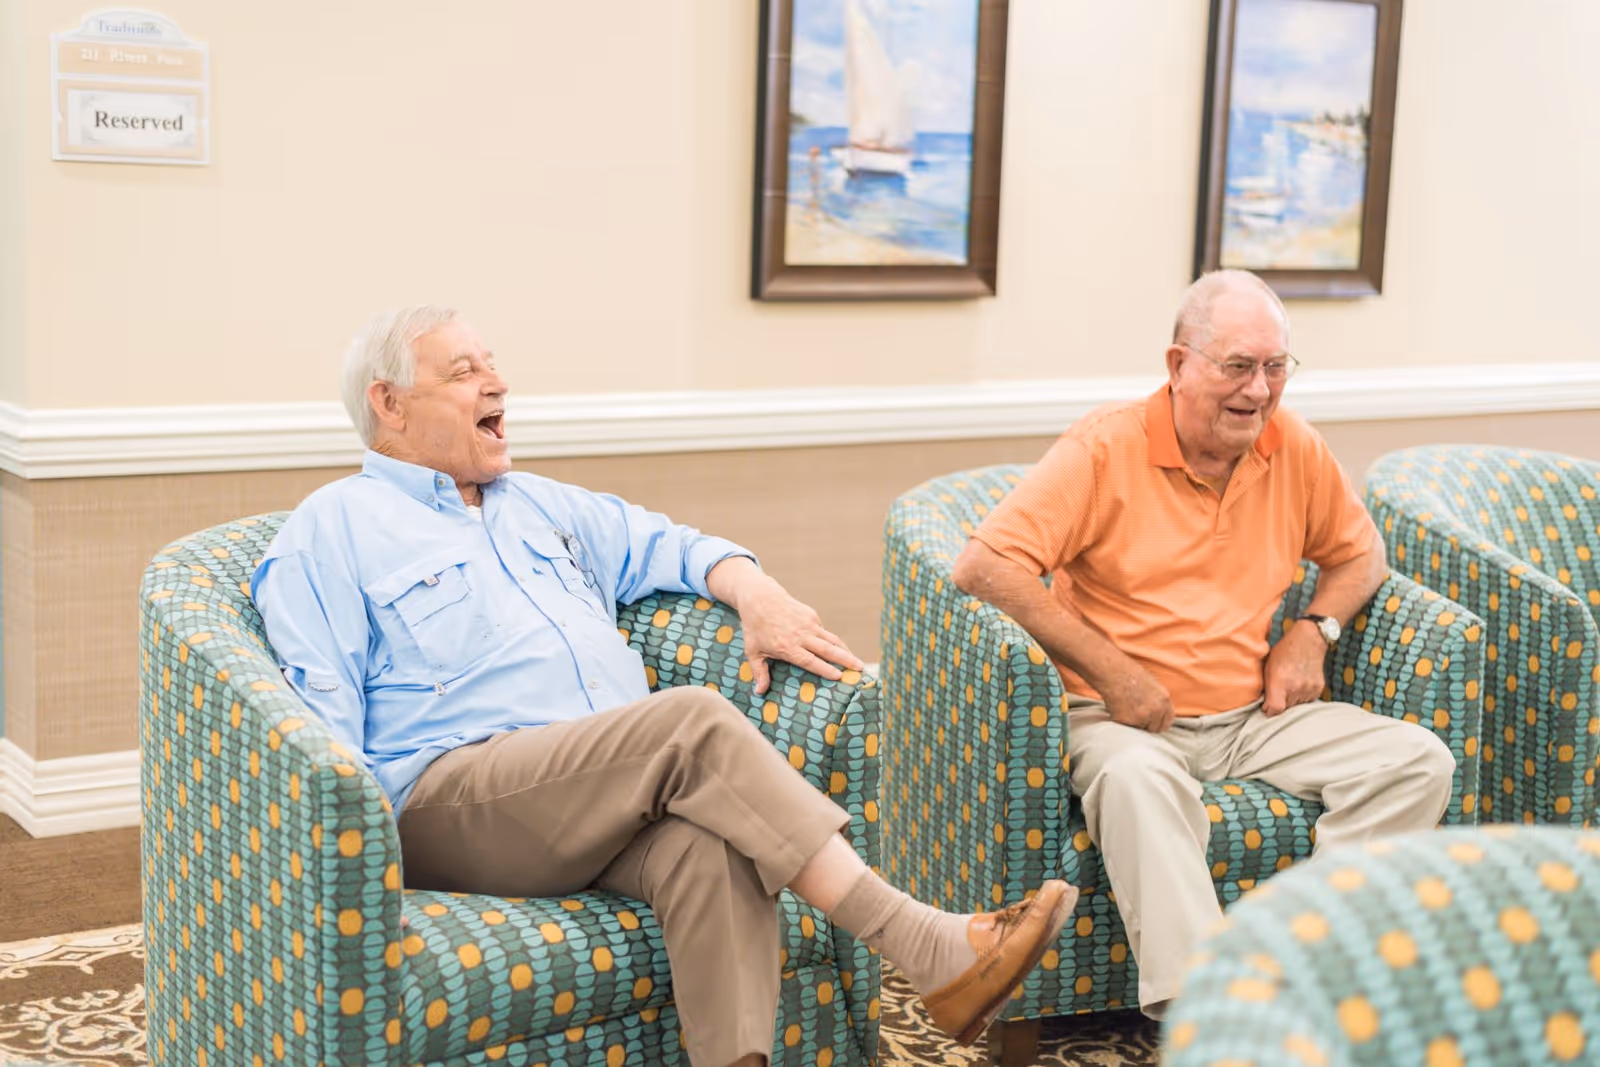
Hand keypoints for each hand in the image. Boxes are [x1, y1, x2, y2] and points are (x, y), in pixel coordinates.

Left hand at [738, 578, 863, 694]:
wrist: (759, 597)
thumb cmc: (754, 627)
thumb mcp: (753, 651)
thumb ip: (759, 672)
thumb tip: (759, 693)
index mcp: (787, 646)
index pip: (810, 660)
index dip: (825, 668)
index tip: (838, 676)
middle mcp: (801, 635)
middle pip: (828, 650)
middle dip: (845, 660)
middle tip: (860, 669)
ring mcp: (808, 624)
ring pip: (831, 640)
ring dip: (846, 651)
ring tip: (858, 662)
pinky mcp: (811, 615)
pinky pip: (824, 631)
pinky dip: (833, 642)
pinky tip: (840, 651)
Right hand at [1098, 664, 1176, 732]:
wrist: (1112, 672)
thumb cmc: (1128, 672)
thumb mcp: (1151, 684)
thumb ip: (1157, 700)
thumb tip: (1155, 712)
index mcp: (1164, 699)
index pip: (1168, 720)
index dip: (1160, 722)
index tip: (1154, 723)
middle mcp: (1156, 710)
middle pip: (1155, 728)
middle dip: (1146, 724)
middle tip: (1136, 716)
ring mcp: (1142, 717)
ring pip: (1139, 728)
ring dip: (1133, 722)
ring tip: (1125, 707)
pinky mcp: (1128, 721)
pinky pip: (1126, 726)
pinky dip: (1121, 720)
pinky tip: (1117, 707)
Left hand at [1262, 621, 1327, 715]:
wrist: (1307, 641)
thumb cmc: (1282, 652)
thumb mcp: (1267, 667)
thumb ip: (1266, 687)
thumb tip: (1262, 704)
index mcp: (1280, 681)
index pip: (1276, 709)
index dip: (1269, 711)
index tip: (1266, 707)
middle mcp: (1296, 687)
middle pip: (1286, 709)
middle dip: (1279, 705)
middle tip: (1276, 694)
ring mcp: (1309, 688)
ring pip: (1297, 705)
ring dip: (1291, 701)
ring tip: (1289, 686)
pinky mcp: (1318, 688)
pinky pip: (1307, 700)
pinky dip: (1301, 696)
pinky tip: (1298, 684)